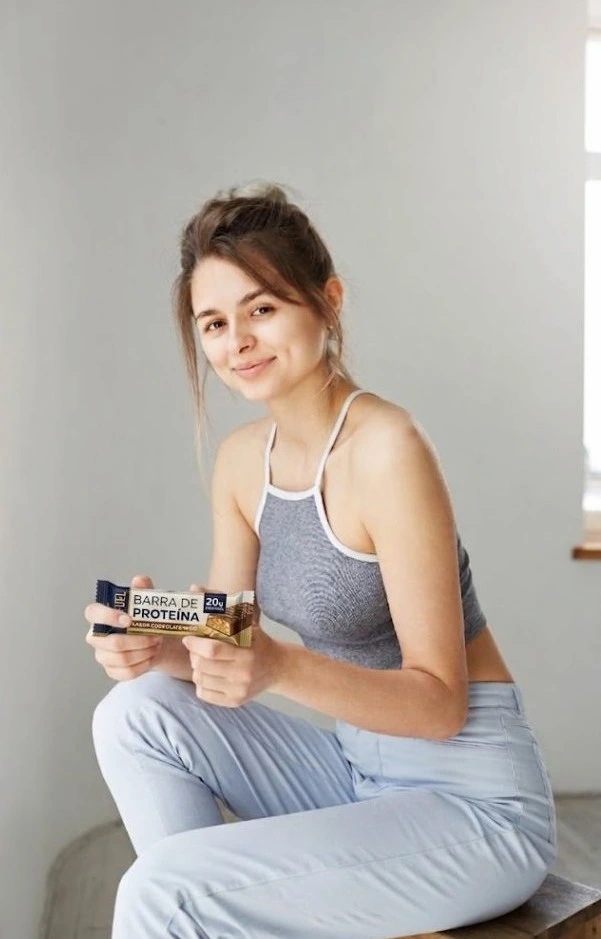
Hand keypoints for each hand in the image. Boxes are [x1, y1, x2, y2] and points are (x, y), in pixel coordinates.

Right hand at [84, 574, 162, 680]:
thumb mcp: (147, 601)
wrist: (154, 640)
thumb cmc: (144, 619)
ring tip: (157, 645)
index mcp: (100, 616)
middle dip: (138, 640)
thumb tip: (139, 580)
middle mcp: (96, 637)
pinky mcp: (111, 670)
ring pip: (121, 658)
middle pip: (112, 642)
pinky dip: (142, 665)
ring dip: (143, 652)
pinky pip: (125, 673)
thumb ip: (143, 589)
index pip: (92, 613)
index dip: (108, 616)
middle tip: (156, 636)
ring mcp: (102, 655)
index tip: (129, 619)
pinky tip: (151, 657)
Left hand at [182, 589, 287, 706]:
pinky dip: (201, 683)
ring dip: (196, 669)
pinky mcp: (235, 701)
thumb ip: (218, 603)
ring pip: (201, 680)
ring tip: (202, 660)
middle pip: (204, 666)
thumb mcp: (243, 619)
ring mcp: (240, 690)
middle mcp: (244, 673)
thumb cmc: (257, 640)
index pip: (212, 651)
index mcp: (247, 652)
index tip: (189, 638)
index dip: (195, 644)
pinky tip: (209, 674)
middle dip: (193, 656)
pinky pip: (205, 694)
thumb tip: (194, 588)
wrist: (279, 667)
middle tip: (195, 649)